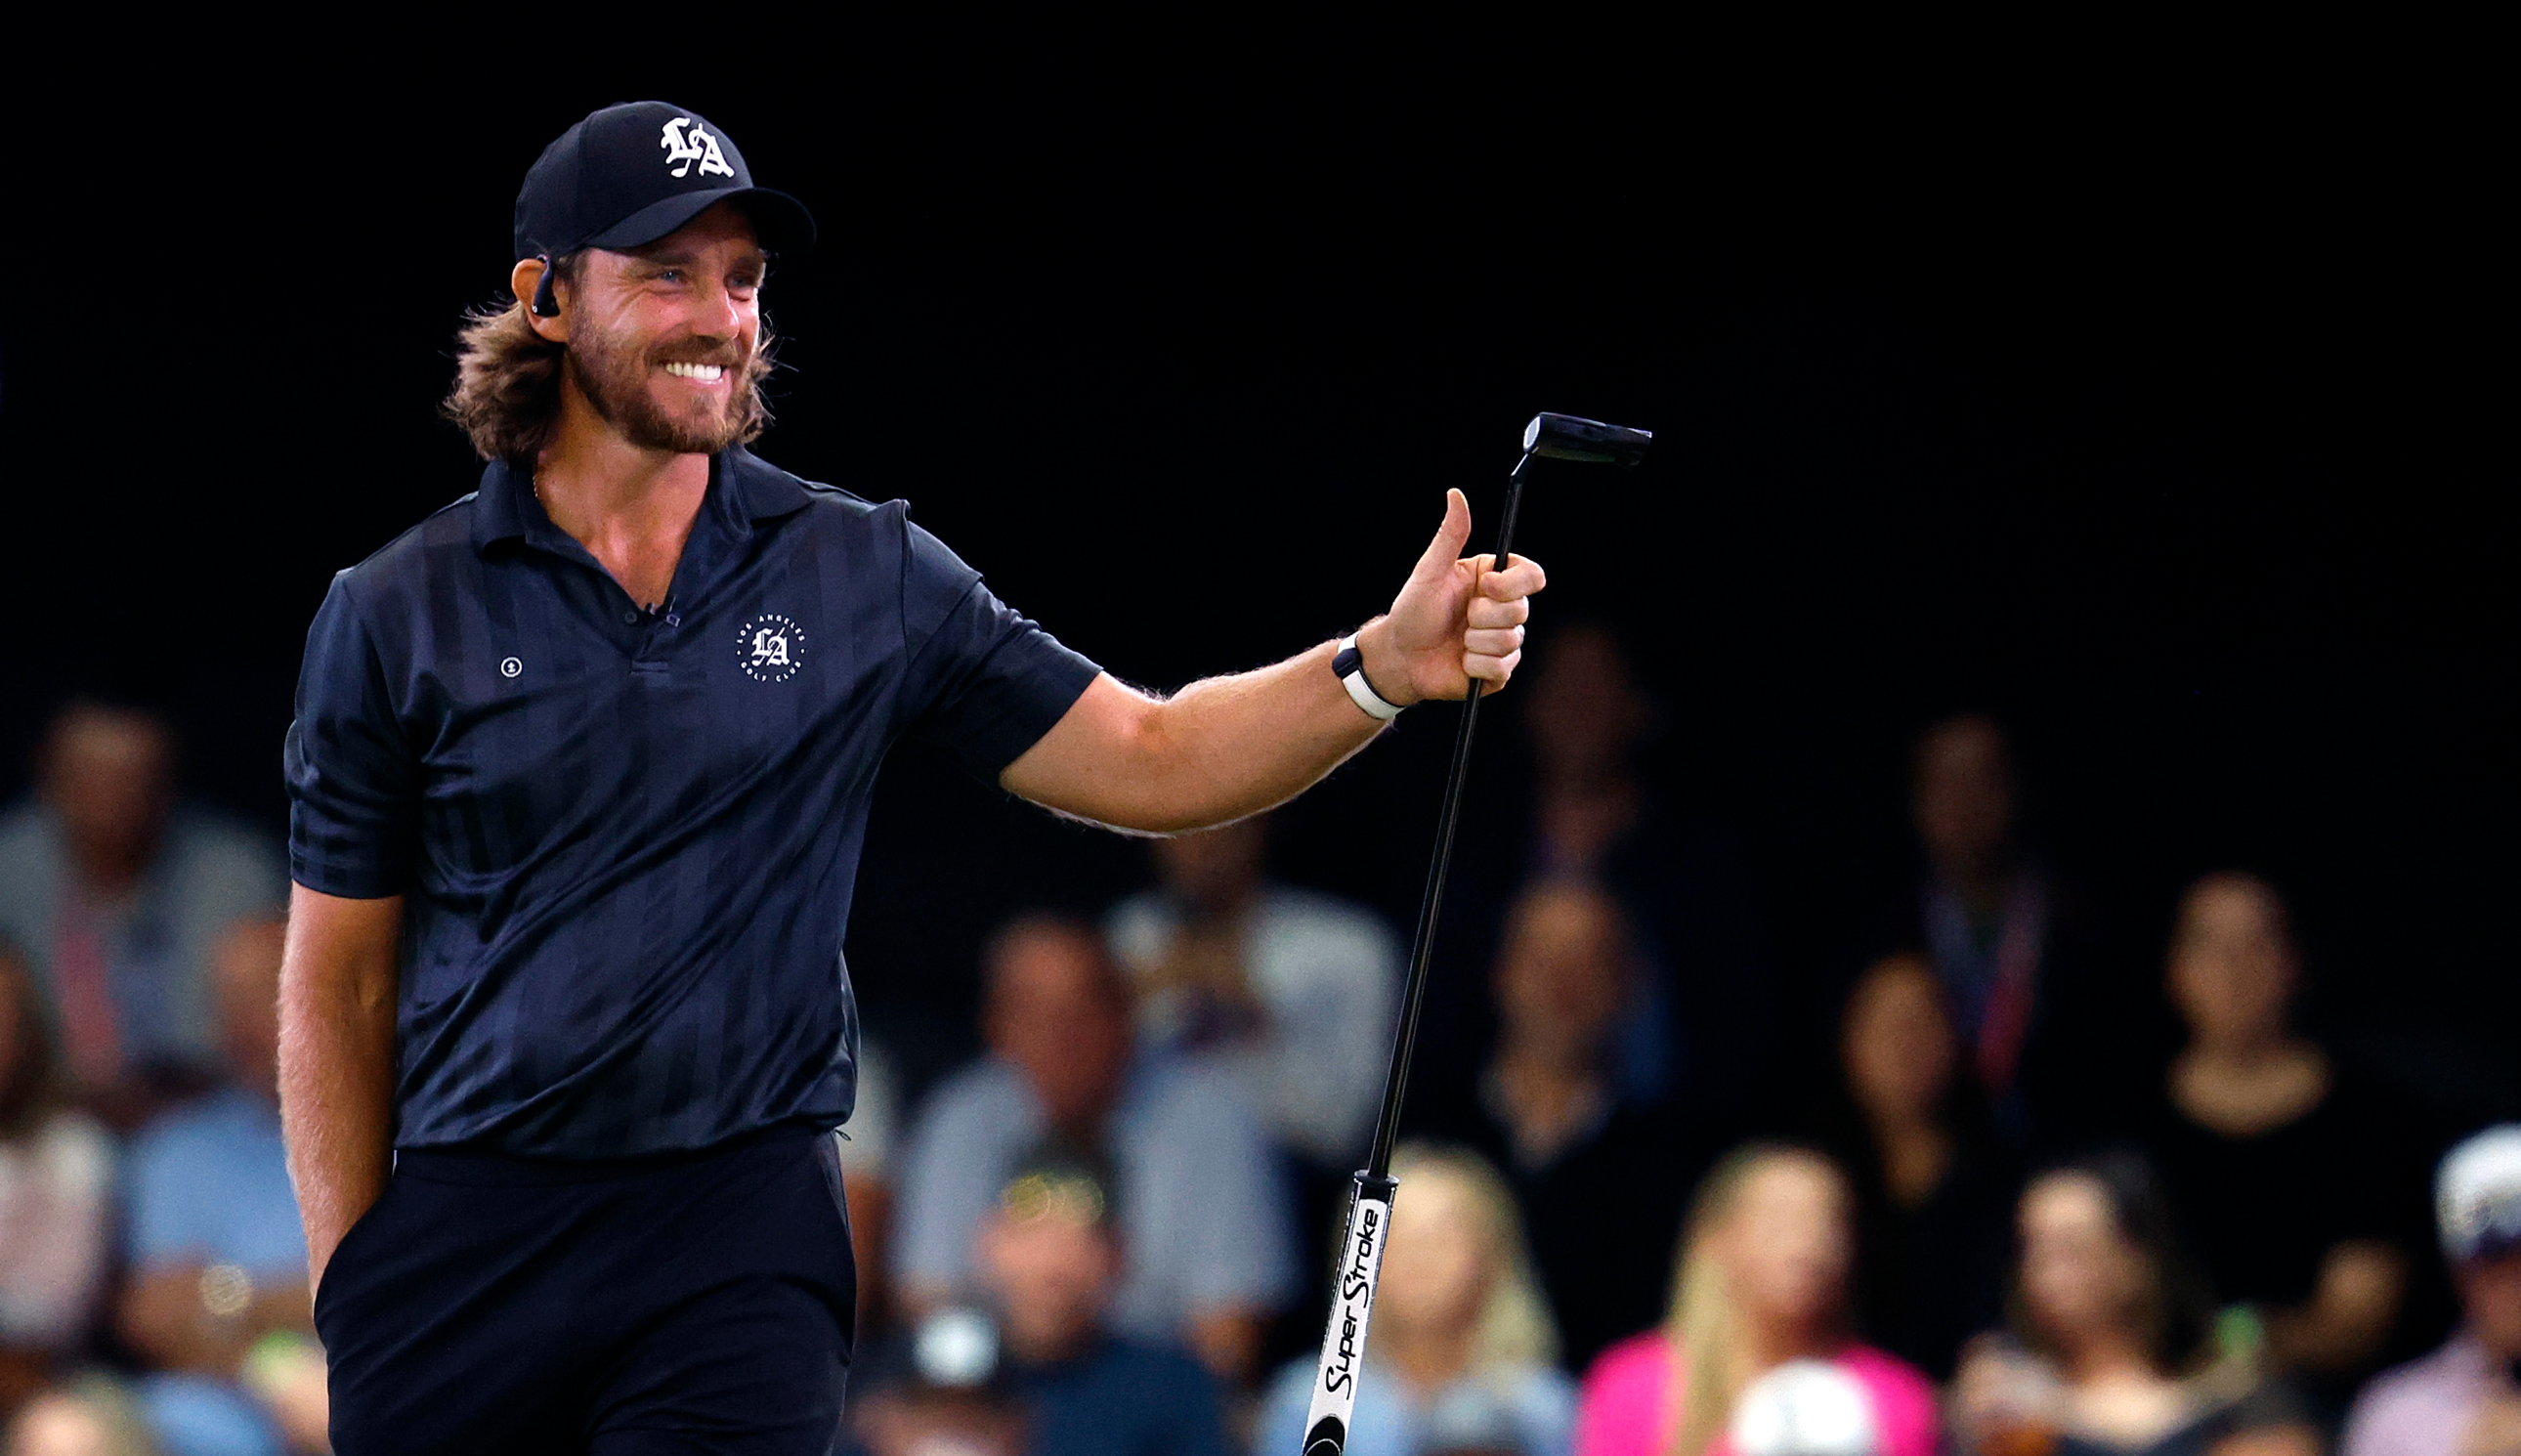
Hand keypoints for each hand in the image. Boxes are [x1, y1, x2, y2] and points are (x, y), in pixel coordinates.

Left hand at [1357, 489, 1546, 704]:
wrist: (1401, 657)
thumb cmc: (1413, 611)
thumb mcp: (1430, 570)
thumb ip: (1450, 534)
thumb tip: (1456, 494)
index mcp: (1494, 581)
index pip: (1531, 575)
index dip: (1512, 584)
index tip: (1484, 587)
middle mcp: (1505, 609)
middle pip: (1521, 610)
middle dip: (1482, 616)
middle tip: (1460, 617)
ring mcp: (1504, 641)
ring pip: (1509, 640)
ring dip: (1474, 642)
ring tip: (1456, 641)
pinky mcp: (1499, 671)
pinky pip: (1501, 667)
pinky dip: (1475, 665)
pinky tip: (1461, 661)